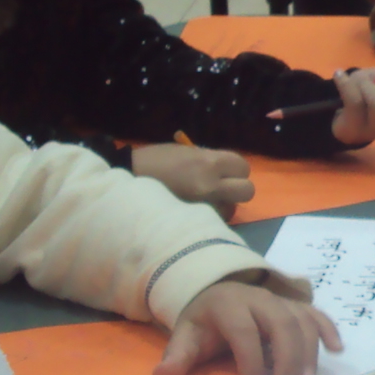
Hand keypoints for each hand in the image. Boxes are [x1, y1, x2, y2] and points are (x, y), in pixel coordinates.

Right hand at [132, 142, 254, 214]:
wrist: (127, 183)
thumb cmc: (154, 161)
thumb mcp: (184, 152)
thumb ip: (208, 159)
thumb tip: (225, 169)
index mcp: (208, 163)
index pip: (243, 167)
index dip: (236, 169)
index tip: (226, 171)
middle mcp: (211, 186)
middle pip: (247, 191)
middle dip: (238, 188)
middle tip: (223, 187)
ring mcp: (204, 207)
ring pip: (232, 209)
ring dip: (224, 204)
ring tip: (206, 201)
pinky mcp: (195, 222)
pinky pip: (215, 221)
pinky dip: (210, 216)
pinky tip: (196, 211)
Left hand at [157, 273, 342, 374]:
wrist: (216, 293)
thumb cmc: (203, 324)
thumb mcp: (185, 337)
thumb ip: (177, 357)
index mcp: (228, 304)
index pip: (243, 330)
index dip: (251, 360)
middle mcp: (258, 298)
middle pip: (281, 323)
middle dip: (286, 359)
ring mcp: (280, 300)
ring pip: (301, 320)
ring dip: (307, 353)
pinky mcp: (295, 306)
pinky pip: (316, 314)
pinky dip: (328, 330)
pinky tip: (337, 351)